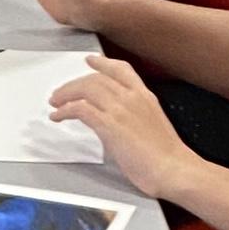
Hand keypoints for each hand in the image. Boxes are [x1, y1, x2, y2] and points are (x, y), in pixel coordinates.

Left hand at [49, 58, 196, 203]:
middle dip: (74, 84)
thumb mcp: (151, 126)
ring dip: (66, 95)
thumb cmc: (166, 157)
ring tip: (55, 103)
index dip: (103, 63)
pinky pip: (81, 109)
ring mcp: (121, 109)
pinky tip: (58, 116)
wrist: (173, 169)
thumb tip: (115, 125)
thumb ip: (133, 119)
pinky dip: (65, 110)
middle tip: (60, 93)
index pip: (121, 69)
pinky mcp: (110, 125)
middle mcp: (132, 97)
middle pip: (96, 78)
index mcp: (145, 96)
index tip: (90, 60)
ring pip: (86, 89)